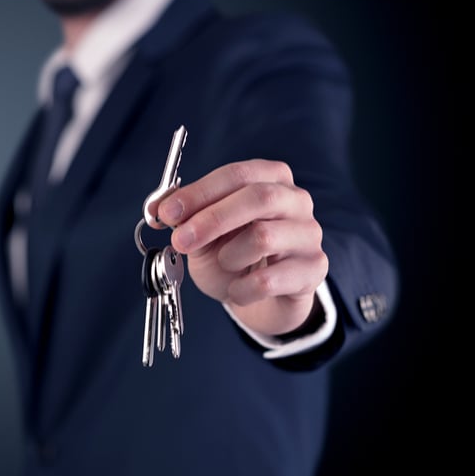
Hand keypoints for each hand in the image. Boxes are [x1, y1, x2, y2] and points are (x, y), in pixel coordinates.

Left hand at [158, 159, 327, 335]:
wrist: (263, 300)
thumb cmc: (235, 258)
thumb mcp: (204, 235)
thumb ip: (186, 218)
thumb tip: (160, 207)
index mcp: (270, 179)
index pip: (236, 175)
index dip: (199, 192)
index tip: (166, 212)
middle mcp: (296, 201)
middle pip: (258, 198)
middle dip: (212, 219)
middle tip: (180, 240)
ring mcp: (309, 234)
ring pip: (264, 238)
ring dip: (229, 256)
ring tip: (224, 264)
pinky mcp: (314, 269)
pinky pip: (270, 280)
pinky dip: (242, 289)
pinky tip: (237, 290)